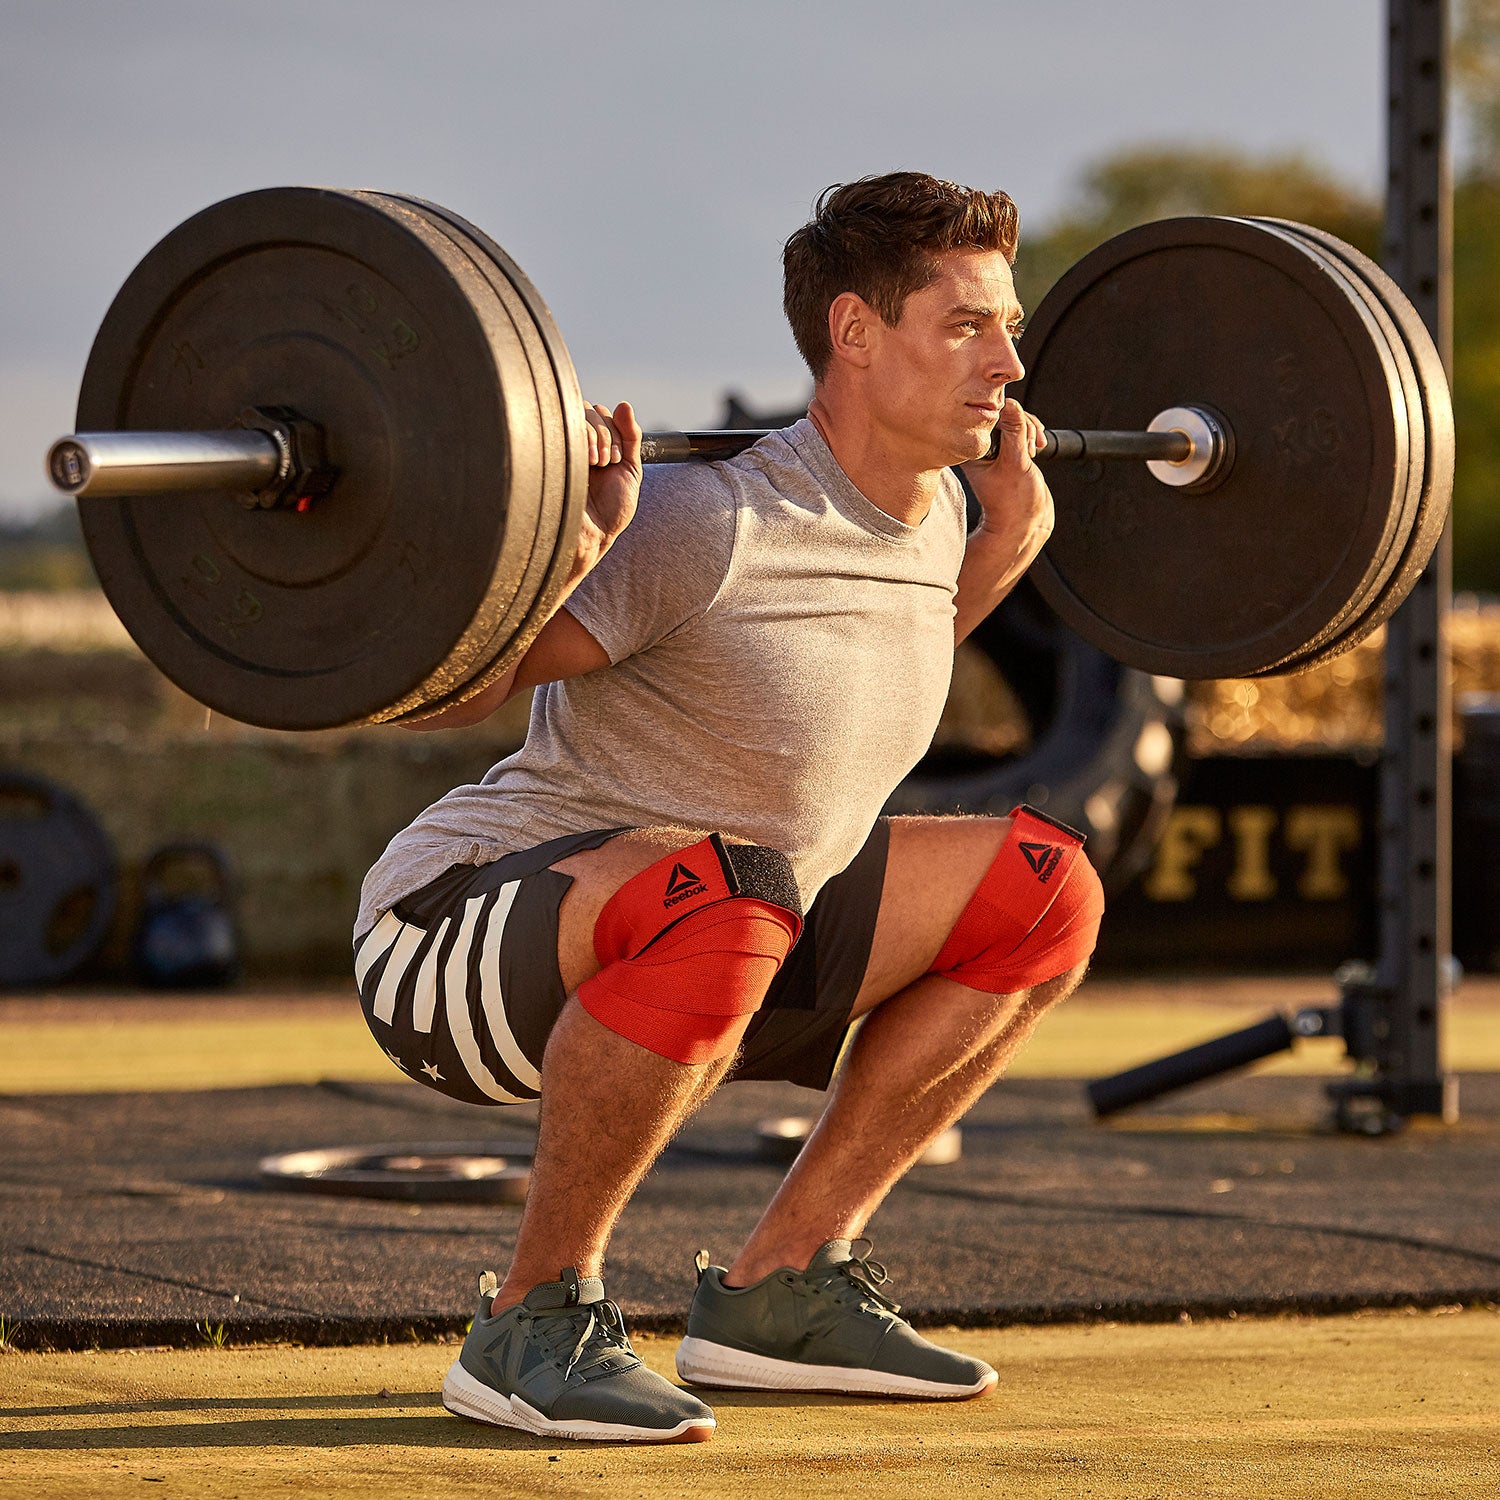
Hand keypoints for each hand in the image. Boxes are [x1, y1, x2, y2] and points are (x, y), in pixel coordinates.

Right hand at [570, 401, 641, 586]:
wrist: (593, 536)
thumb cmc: (610, 510)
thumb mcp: (631, 470)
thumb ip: (631, 437)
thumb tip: (625, 405)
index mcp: (593, 444)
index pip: (600, 412)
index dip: (613, 429)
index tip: (617, 460)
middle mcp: (575, 443)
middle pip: (588, 409)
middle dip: (606, 433)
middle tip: (607, 464)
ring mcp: (561, 448)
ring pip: (577, 415)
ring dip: (596, 437)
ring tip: (597, 466)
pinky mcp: (550, 455)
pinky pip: (564, 428)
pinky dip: (584, 439)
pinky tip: (587, 463)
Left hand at [961, 397, 1053, 566]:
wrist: (1024, 522)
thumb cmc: (1014, 500)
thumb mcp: (1016, 463)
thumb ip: (1015, 433)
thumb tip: (1010, 403)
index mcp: (970, 452)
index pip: (987, 417)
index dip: (1009, 419)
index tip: (1023, 438)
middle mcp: (979, 448)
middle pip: (1001, 415)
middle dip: (1022, 426)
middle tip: (1032, 447)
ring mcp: (993, 449)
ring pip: (1013, 420)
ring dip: (1030, 430)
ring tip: (1036, 449)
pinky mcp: (1007, 451)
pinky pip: (1019, 430)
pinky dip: (1032, 434)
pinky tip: (1038, 447)